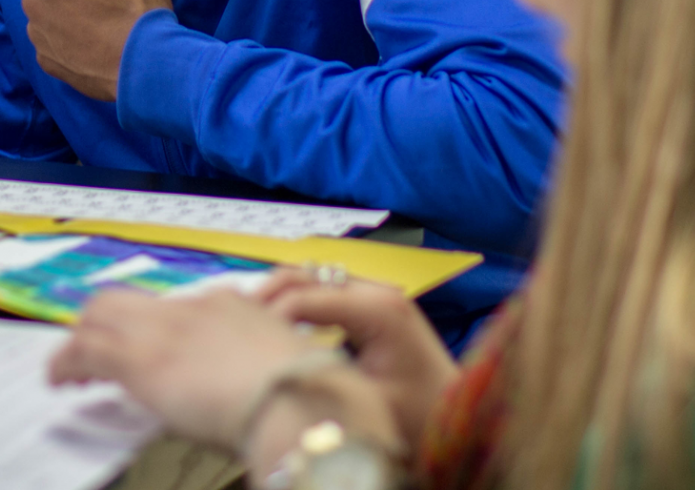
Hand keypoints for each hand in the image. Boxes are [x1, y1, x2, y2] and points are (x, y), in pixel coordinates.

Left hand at [48, 288, 318, 448]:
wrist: (294, 395)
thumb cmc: (299, 388)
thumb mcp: (278, 359)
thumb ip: (253, 357)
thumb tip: (244, 375)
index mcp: (225, 304)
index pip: (169, 309)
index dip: (145, 328)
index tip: (140, 347)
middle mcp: (189, 308)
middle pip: (123, 300)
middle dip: (100, 323)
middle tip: (89, 355)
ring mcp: (163, 329)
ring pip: (98, 315)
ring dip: (80, 342)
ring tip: (70, 371)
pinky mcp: (141, 359)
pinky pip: (86, 350)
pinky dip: (65, 362)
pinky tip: (60, 380)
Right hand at [260, 269, 457, 446]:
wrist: (457, 421)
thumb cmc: (416, 419)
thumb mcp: (364, 400)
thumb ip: (320, 372)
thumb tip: (270, 357)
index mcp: (378, 310)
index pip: (307, 297)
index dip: (271, 315)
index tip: (245, 340)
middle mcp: (377, 290)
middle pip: (309, 275)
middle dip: (270, 293)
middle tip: (238, 319)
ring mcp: (376, 293)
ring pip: (314, 277)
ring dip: (282, 293)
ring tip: (251, 318)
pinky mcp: (372, 303)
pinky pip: (326, 290)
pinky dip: (299, 300)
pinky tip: (278, 322)